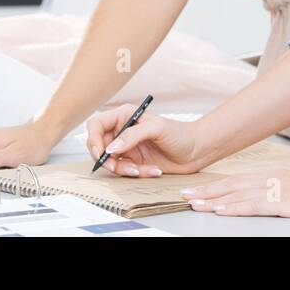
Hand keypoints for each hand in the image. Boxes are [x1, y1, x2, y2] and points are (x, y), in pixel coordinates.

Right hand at [85, 105, 203, 176]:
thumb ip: (132, 136)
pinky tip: (152, 170)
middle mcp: (122, 131)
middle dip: (106, 159)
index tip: (100, 153)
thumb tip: (110, 148)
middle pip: (98, 146)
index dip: (93, 139)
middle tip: (116, 167)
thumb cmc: (180, 133)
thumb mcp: (156, 129)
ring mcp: (127, 148)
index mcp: (124, 116)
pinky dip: (136, 173)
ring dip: (123, 169)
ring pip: (110, 162)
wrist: (196, 151)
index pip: (97, 125)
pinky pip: (125, 171)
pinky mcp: (134, 162)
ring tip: (140, 170)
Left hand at [180, 160, 289, 217]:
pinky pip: (253, 206)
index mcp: (273, 177)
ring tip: (193, 203)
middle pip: (231, 185)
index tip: (197, 189)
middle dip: (206, 191)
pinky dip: (234, 207)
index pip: (237, 181)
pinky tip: (221, 210)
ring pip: (236, 195)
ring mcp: (275, 191)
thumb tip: (268, 197)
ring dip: (213, 200)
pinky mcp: (283, 203)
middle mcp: (270, 180)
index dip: (215, 185)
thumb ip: (281, 191)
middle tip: (184, 195)